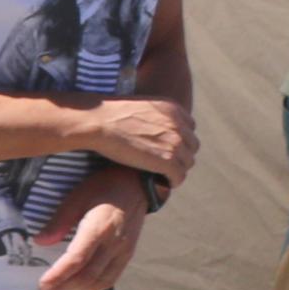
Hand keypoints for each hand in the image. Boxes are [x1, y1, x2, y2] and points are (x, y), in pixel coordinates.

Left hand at [36, 179, 149, 289]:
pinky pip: (111, 278)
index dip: (59, 275)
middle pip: (88, 275)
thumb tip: (39, 242)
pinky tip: (78, 287)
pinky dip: (93, 287)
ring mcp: (124, 252)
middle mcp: (114, 244)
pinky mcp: (128, 255)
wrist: (136, 186)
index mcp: (100, 228)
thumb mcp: (76, 197)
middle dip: (64, 287)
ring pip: (101, 281)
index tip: (43, 284)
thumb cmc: (102, 188)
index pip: (78, 259)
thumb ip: (59, 221)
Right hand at [80, 96, 196, 180]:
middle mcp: (179, 124)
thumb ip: (154, 117)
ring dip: (176, 169)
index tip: (167, 148)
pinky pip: (179, 176)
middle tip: (164, 163)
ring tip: (162, 174)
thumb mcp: (140, 107)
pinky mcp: (168, 160)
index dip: (179, 140)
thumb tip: (154, 132)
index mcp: (173, 109)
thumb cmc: (108, 115)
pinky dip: (172, 181)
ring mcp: (175, 143)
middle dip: (180, 155)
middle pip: (191, 147)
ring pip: (187, 163)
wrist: (97, 121)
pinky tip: (161, 182)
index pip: (189, 128)